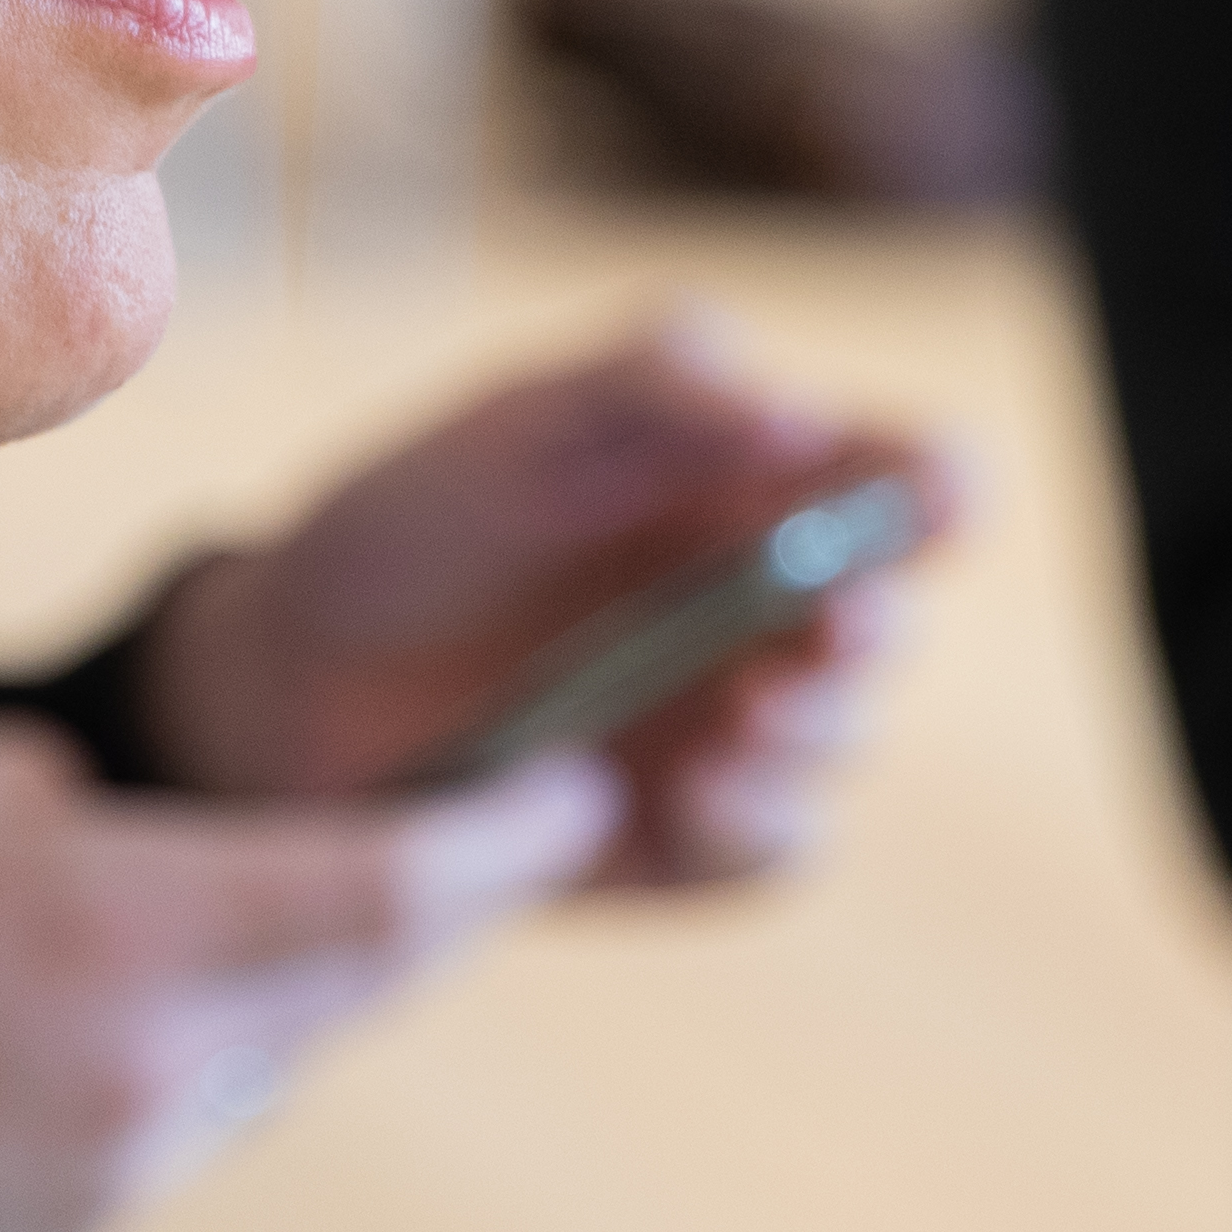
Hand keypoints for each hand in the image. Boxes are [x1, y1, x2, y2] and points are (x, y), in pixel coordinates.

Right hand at [0, 718, 609, 1231]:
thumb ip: (49, 787)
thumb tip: (114, 810)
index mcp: (121, 931)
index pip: (381, 890)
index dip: (504, 846)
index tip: (583, 795)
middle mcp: (155, 1061)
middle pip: (362, 979)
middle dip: (435, 899)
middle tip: (490, 824)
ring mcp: (125, 1159)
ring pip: (283, 1047)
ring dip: (309, 972)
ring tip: (276, 889)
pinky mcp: (79, 1218)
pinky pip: (195, 1108)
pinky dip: (205, 1039)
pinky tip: (128, 988)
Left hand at [130, 312, 967, 886]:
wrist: (287, 682)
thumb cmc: (410, 523)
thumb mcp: (515, 422)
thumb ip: (646, 382)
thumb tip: (794, 411)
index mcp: (744, 488)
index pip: (898, 479)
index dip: (944, 487)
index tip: (934, 500)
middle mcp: (760, 609)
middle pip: (891, 619)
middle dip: (875, 626)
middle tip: (828, 631)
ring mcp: (729, 726)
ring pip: (846, 740)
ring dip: (818, 730)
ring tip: (738, 723)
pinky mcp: (685, 835)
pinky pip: (775, 849)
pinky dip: (758, 824)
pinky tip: (697, 795)